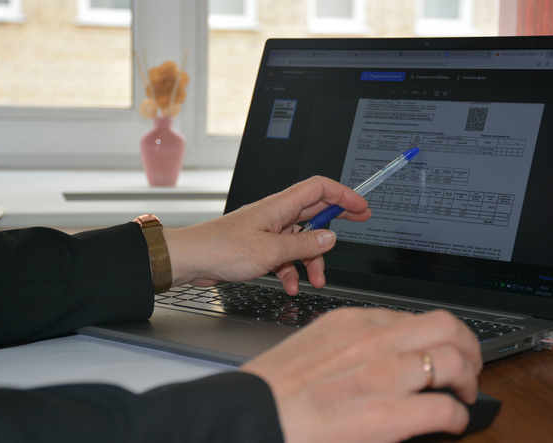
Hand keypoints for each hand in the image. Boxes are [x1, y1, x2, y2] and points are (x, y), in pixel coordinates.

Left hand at [163, 176, 370, 293]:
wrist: (191, 260)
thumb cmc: (221, 249)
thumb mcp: (271, 251)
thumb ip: (303, 245)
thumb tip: (329, 239)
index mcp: (280, 206)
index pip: (319, 189)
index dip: (343, 194)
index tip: (360, 206)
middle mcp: (276, 215)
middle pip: (315, 213)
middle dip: (337, 223)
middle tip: (358, 226)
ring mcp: (269, 231)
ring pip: (302, 241)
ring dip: (312, 260)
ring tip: (316, 280)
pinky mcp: (260, 247)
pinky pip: (286, 256)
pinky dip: (291, 271)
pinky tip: (289, 285)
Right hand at [241, 308, 482, 442]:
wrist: (255, 415)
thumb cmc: (276, 387)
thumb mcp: (316, 346)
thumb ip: (352, 344)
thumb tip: (380, 356)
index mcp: (355, 321)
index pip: (414, 316)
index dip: (436, 334)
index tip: (440, 347)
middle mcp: (377, 340)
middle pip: (446, 326)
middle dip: (468, 345)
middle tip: (468, 365)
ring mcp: (387, 373)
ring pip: (455, 360)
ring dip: (469, 379)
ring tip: (465, 393)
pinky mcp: (392, 413)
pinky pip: (446, 408)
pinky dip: (456, 417)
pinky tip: (449, 422)